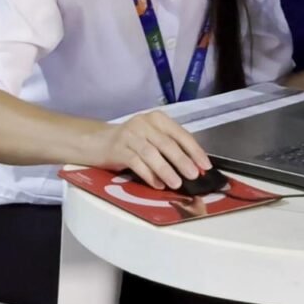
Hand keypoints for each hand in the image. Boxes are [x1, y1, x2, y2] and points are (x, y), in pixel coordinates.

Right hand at [91, 111, 212, 189]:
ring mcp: (129, 135)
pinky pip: (136, 162)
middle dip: (182, 160)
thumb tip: (194, 168)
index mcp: (157, 119)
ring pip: (152, 153)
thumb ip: (170, 149)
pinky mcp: (118, 149)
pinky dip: (149, 174)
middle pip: (167, 143)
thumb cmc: (132, 143)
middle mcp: (144, 123)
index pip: (180, 134)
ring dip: (166, 170)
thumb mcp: (152, 138)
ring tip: (177, 183)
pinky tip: (158, 184)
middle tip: (194, 175)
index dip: (194, 150)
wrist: (98, 142)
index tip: (205, 166)